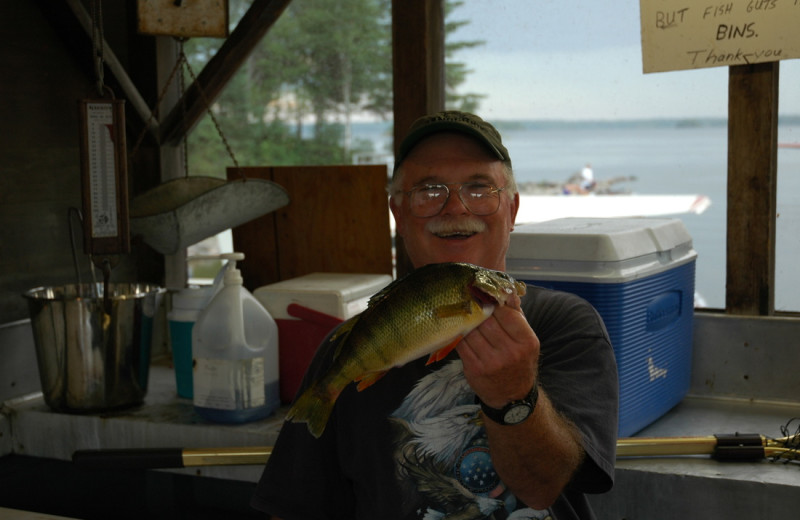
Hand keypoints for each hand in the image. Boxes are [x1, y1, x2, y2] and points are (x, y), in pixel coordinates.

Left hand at [456, 293, 539, 408]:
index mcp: (526, 341)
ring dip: (465, 321)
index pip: (506, 313)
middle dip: (476, 310)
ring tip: (462, 313)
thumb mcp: (526, 339)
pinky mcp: (475, 369)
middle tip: (468, 300)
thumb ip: (516, 315)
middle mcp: (510, 352)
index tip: (484, 295)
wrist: (512, 397)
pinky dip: (458, 335)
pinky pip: (461, 344)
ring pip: (471, 331)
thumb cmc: (519, 362)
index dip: (493, 302)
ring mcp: (491, 362)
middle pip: (486, 320)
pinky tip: (459, 330)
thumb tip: (505, 288)